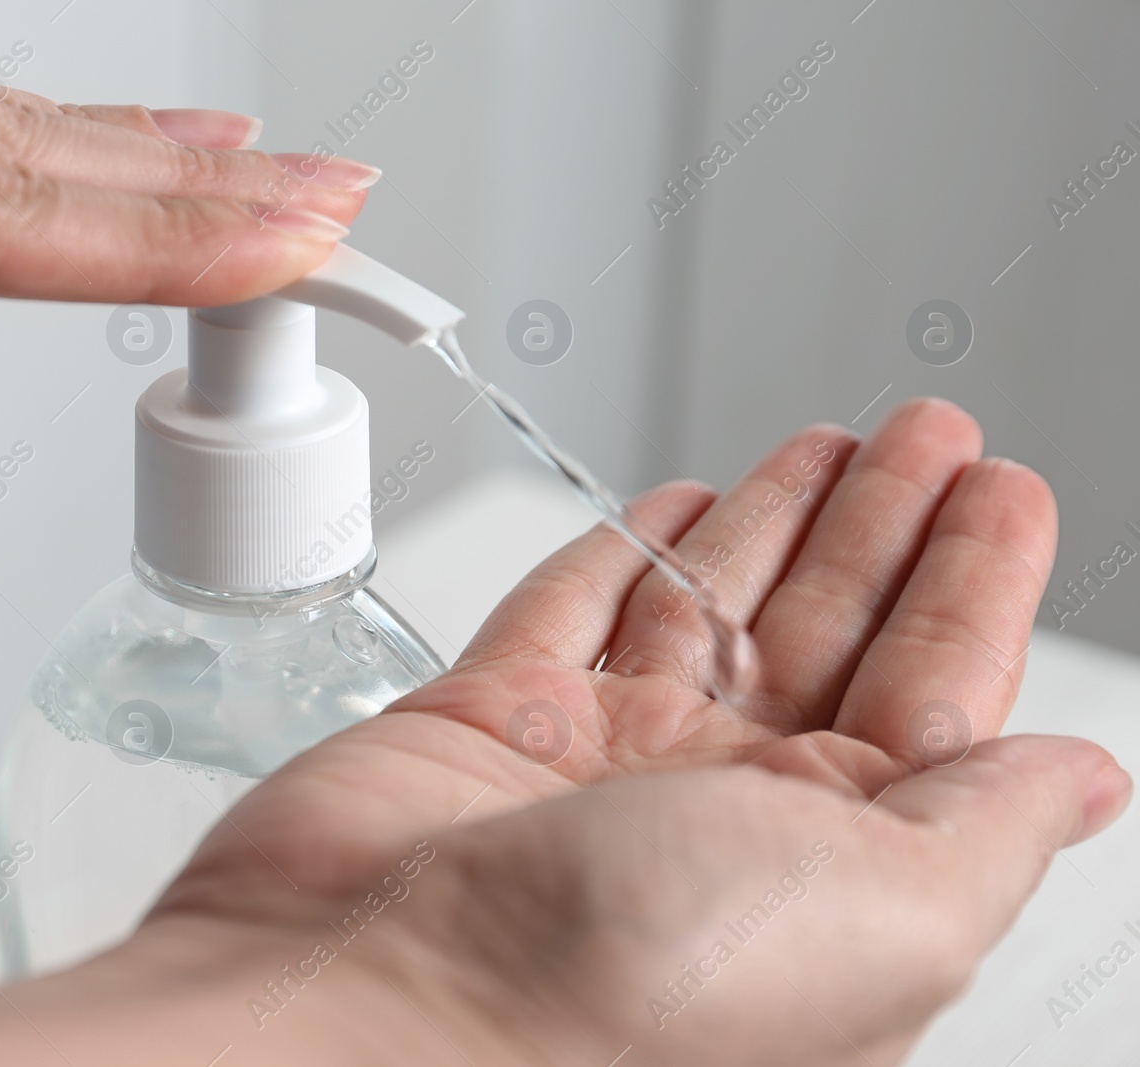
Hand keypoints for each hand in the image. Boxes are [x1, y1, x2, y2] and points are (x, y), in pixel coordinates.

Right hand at [121, 397, 1130, 1064]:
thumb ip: (992, 829)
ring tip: (825, 440)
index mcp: (831, 867)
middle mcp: (717, 815)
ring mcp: (598, 765)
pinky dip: (621, 555)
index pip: (936, 693)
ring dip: (770, 521)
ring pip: (705, 612)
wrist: (375, 1002)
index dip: (975, 582)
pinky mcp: (488, 724)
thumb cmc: (624, 995)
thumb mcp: (888, 914)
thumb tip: (1084, 778)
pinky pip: (569, 614)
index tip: (1001, 487)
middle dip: (882, 527)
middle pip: (827, 633)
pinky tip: (670, 511)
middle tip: (926, 434)